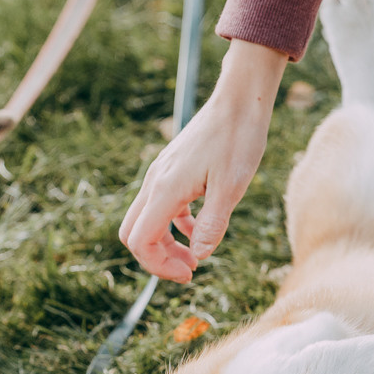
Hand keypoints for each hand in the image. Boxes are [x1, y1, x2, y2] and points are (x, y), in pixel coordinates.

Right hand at [118, 39, 285, 282]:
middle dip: (156, 259)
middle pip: (133, 234)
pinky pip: (161, 207)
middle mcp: (155, 182)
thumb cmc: (238, 139)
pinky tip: (200, 228)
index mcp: (165, 189)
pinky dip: (174, 225)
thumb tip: (198, 256)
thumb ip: (212, 225)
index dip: (159, 266)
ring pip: (146, 221)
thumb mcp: (231, 187)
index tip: (190, 273)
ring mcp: (161, 175)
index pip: (140, 241)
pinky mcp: (172, 170)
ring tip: (196, 255)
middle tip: (190, 269)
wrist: (239, 100)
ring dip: (165, 244)